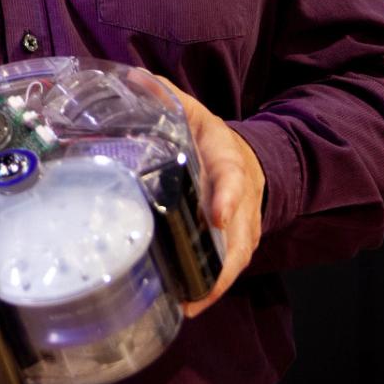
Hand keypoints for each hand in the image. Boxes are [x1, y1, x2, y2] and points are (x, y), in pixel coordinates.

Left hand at [152, 78, 265, 316]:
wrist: (249, 159)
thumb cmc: (211, 138)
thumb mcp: (192, 112)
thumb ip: (165, 97)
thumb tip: (134, 78)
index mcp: (228, 159)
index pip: (233, 178)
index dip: (227, 197)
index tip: (216, 216)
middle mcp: (242, 199)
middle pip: (239, 233)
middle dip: (220, 261)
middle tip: (194, 286)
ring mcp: (243, 226)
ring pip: (236, 259)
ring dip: (214, 284)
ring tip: (185, 303)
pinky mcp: (238, 245)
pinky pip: (228, 270)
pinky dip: (211, 289)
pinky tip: (186, 305)